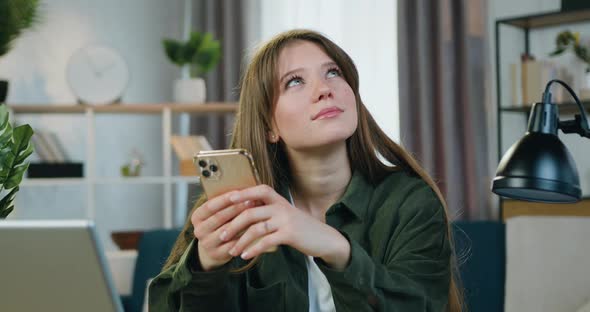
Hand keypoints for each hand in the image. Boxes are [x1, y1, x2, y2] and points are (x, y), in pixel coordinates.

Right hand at [191, 192, 256, 270]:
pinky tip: (254, 228)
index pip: (210, 206)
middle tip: (252, 200)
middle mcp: (199, 230)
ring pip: (227, 231)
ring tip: (255, 213)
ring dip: (242, 221)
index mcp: (197, 217)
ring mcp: (207, 244)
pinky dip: (244, 235)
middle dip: (237, 208)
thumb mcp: (215, 213)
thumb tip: (242, 189)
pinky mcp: (217, 254)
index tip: (239, 192)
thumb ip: (224, 204)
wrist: (212, 249)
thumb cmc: (219, 224)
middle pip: (219, 217)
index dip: (224, 199)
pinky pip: (234, 243)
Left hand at [220, 185, 350, 268]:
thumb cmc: (301, 227)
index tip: (226, 199)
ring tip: (232, 251)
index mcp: (279, 200)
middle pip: (250, 212)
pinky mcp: (289, 234)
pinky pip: (266, 241)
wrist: (324, 238)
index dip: (242, 193)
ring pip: (256, 228)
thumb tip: (244, 211)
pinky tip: (246, 256)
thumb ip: (268, 210)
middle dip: (233, 225)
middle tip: (222, 235)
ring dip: (241, 241)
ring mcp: (285, 220)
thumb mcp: (285, 214)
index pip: (258, 190)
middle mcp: (281, 207)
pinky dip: (253, 250)